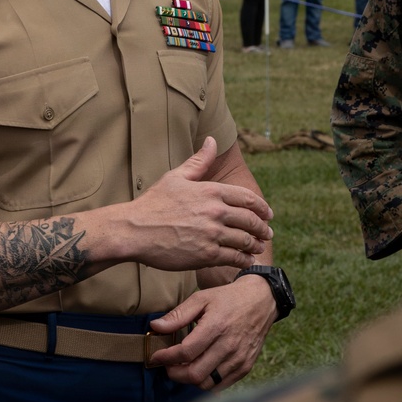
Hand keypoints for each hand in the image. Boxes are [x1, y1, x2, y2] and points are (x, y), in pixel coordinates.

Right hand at [112, 136, 272, 271]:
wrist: (134, 230)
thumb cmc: (153, 203)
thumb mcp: (177, 177)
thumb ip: (199, 161)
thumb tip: (212, 141)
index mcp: (211, 191)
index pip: (247, 198)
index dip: (261, 207)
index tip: (267, 214)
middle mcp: (215, 211)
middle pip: (250, 220)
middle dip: (262, 228)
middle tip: (267, 233)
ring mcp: (212, 234)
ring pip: (244, 240)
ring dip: (255, 244)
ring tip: (258, 247)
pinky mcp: (206, 254)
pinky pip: (233, 257)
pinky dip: (243, 259)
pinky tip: (245, 260)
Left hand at [149, 275, 278, 389]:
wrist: (261, 301)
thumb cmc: (228, 298)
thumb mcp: (201, 298)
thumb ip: (178, 315)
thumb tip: (155, 327)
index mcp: (216, 326)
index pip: (186, 352)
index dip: (166, 357)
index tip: (157, 356)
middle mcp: (229, 346)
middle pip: (195, 373)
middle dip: (175, 373)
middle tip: (168, 365)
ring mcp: (239, 359)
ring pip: (207, 383)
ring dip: (189, 379)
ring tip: (183, 367)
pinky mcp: (245, 367)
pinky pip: (220, 385)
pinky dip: (206, 382)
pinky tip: (200, 369)